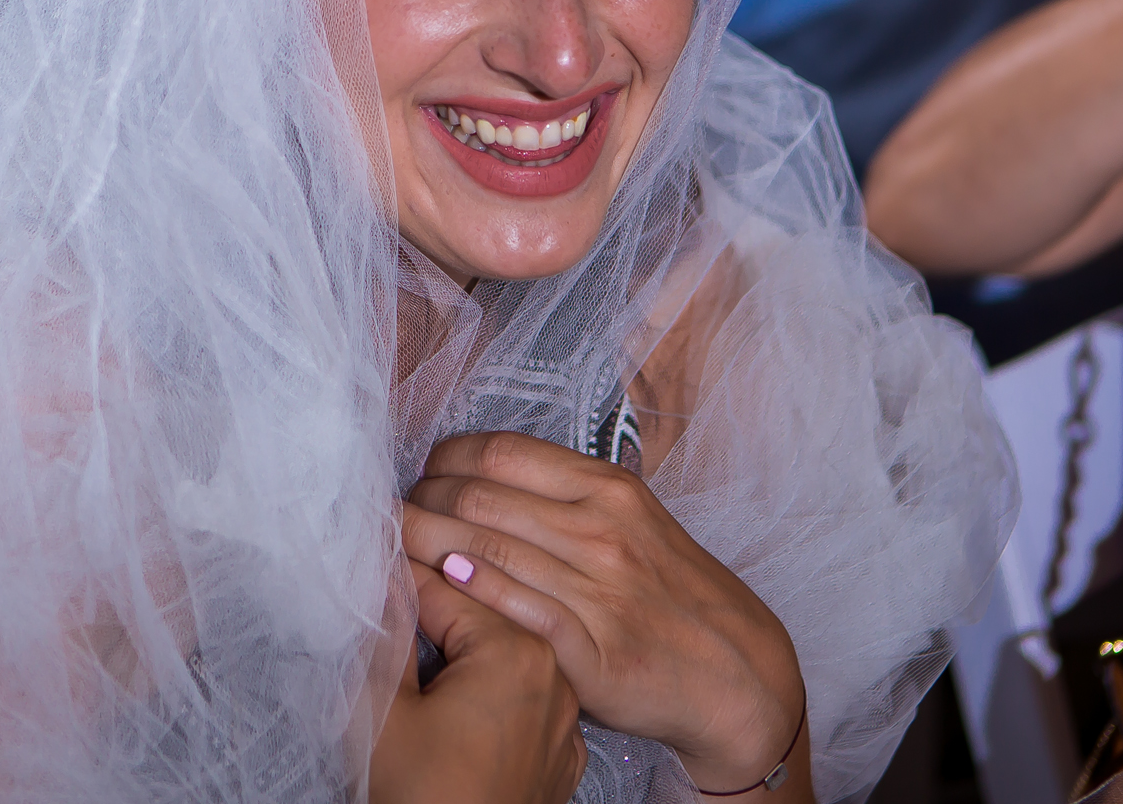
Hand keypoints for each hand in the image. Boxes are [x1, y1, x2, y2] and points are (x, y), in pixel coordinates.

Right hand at [372, 557, 586, 803]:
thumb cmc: (419, 800)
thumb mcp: (379, 713)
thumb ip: (381, 633)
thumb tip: (380, 572)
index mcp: (514, 652)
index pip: (443, 583)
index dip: (397, 568)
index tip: (370, 551)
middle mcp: (553, 677)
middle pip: (479, 615)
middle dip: (432, 606)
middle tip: (386, 601)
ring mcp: (564, 722)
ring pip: (503, 658)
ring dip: (462, 650)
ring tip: (416, 654)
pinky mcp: (559, 761)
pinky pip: (521, 705)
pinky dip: (490, 696)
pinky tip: (454, 708)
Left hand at [403, 432, 804, 794]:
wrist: (734, 670)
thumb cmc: (671, 594)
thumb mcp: (630, 520)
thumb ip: (563, 497)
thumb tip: (481, 477)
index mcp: (606, 489)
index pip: (499, 452)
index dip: (442, 461)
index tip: (422, 478)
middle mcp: (600, 529)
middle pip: (477, 498)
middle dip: (418, 503)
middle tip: (391, 517)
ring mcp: (597, 588)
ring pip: (483, 550)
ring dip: (421, 547)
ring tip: (389, 550)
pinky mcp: (591, 648)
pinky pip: (512, 610)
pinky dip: (465, 594)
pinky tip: (437, 587)